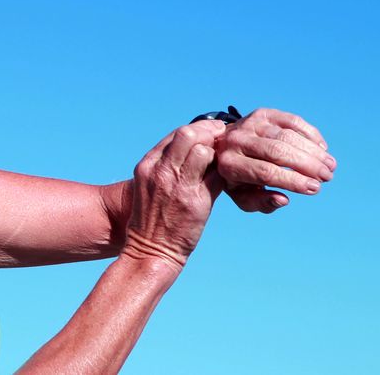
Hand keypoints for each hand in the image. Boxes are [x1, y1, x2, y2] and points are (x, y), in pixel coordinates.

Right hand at [123, 121, 226, 268]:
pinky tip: (231, 177)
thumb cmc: (152, 218)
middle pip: (188, 134)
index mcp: (148, 165)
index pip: (175, 134)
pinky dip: (226, 173)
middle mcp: (161, 171)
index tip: (211, 132)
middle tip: (224, 138)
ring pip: (203, 150)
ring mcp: (177, 185)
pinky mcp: (195, 201)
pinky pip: (217, 176)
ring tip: (228, 159)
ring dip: (219, 152)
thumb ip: (167, 166)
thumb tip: (195, 149)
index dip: (197, 129)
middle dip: (209, 132)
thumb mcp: (150, 185)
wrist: (150, 249)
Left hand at [214, 108, 336, 212]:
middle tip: (327, 176)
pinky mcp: (262, 113)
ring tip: (330, 165)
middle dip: (307, 165)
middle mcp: (236, 141)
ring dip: (312, 151)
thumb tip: (284, 200)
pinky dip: (310, 134)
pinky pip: (291, 121)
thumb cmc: (238, 177)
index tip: (315, 188)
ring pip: (287, 136)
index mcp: (230, 165)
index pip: (266, 173)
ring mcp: (250, 124)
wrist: (223, 146)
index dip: (294, 181)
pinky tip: (322, 148)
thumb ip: (261, 203)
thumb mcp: (243, 196)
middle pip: (278, 152)